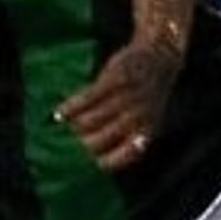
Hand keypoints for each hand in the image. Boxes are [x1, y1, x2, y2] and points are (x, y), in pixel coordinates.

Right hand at [55, 36, 184, 171]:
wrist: (161, 58)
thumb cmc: (148, 96)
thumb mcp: (148, 122)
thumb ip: (129, 140)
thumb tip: (96, 161)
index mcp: (146, 133)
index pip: (114, 160)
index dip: (96, 161)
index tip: (88, 158)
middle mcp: (137, 118)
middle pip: (93, 143)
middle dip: (80, 142)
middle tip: (75, 136)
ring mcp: (126, 99)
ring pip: (85, 123)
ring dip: (74, 124)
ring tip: (73, 121)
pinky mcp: (115, 80)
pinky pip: (84, 100)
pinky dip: (69, 108)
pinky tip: (59, 113)